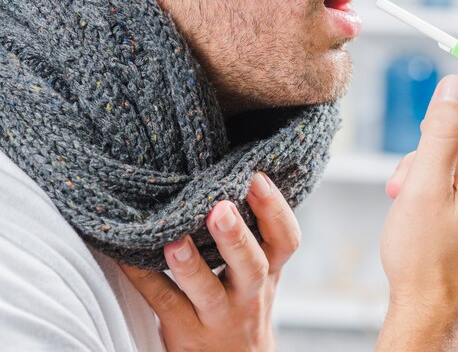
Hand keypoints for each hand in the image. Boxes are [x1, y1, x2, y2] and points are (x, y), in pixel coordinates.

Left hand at [121, 173, 300, 351]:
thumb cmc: (243, 303)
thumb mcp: (259, 271)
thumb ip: (253, 234)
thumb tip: (233, 172)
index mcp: (270, 270)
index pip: (286, 239)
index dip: (275, 208)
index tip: (256, 176)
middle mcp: (250, 293)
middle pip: (252, 266)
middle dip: (237, 236)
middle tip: (221, 207)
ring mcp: (220, 316)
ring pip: (209, 292)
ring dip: (191, 265)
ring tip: (174, 241)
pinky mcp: (188, 332)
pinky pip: (164, 303)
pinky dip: (144, 278)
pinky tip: (126, 256)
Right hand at [376, 49, 457, 350]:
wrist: (431, 311)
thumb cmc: (427, 259)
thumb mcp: (424, 187)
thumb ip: (441, 133)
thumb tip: (455, 88)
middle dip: (456, 125)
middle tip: (421, 139)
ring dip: (439, 154)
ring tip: (405, 184)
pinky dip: (445, 173)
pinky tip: (415, 193)